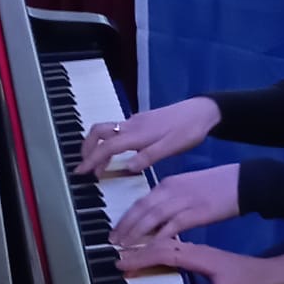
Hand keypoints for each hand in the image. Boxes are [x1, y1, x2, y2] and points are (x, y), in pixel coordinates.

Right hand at [75, 96, 220, 175]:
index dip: (92, 160)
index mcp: (137, 133)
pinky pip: (117, 130)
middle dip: (87, 148)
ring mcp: (135, 122)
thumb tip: (127, 168)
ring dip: (97, 145)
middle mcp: (132, 125)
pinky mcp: (141, 122)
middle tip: (85, 166)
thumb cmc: (189, 130)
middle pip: (98, 132)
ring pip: (106, 130)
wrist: (202, 111)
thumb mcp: (171, 147)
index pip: (107, 147)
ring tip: (98, 164)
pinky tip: (115, 154)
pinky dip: (109, 142)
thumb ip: (148, 157)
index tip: (81, 172)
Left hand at [110, 164, 240, 245]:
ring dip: (136, 233)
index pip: (140, 202)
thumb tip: (157, 217)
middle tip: (113, 242)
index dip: (125, 218)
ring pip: (151, 218)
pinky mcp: (196, 213)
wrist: (243, 181)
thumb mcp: (188, 188)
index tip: (116, 231)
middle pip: (141, 210)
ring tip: (125, 247)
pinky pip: (172, 227)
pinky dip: (159, 237)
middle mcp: (170, 191)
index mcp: (168, 184)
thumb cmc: (218, 186)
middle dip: (125, 227)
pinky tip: (151, 248)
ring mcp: (182, 201)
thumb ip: (171, 200)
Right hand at [118, 237, 276, 283]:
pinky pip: (172, 249)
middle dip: (136, 251)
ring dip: (144, 248)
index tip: (122, 264)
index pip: (163, 254)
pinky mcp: (200, 255)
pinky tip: (149, 256)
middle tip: (114, 258)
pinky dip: (156, 251)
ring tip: (125, 255)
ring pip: (165, 246)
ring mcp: (197, 251)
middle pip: (160, 246)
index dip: (141, 258)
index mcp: (199, 256)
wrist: (268, 275)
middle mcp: (195, 250)